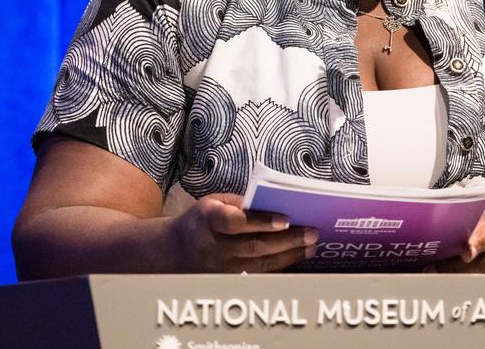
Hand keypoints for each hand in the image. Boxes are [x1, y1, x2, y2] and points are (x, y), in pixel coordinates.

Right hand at [168, 193, 317, 272]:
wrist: (172, 252)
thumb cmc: (200, 220)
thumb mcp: (214, 202)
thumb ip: (241, 203)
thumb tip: (276, 205)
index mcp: (208, 220)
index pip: (236, 222)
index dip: (262, 221)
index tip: (286, 218)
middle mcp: (213, 248)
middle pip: (256, 246)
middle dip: (288, 240)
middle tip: (312, 233)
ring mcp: (220, 270)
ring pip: (260, 265)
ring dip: (289, 256)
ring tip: (310, 247)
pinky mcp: (227, 282)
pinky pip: (258, 277)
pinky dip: (279, 269)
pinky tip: (295, 259)